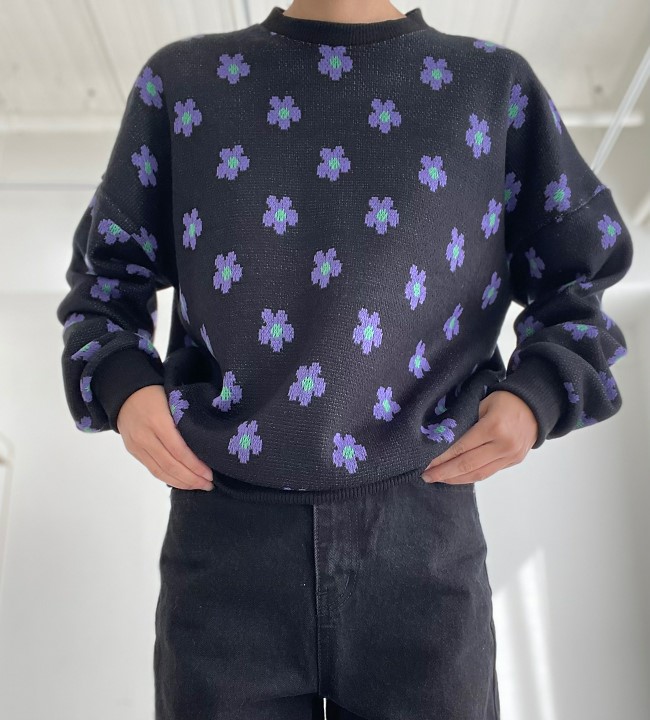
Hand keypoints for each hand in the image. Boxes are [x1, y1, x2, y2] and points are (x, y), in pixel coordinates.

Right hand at [116, 385, 213, 490]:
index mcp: (158, 421)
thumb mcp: (173, 401)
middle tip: (208, 485)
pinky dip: (168, 479)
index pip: (179, 451)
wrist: (125, 394)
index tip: (210, 474)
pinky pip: (152, 470)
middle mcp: (145, 437)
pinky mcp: (134, 452)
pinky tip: (181, 482)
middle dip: (191, 479)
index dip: (195, 466)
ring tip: (198, 486)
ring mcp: (137, 446)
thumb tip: (206, 443)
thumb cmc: (156, 394)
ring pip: (160, 471)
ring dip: (181, 483)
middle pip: (170, 465)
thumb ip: (185, 421)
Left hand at [420, 390, 538, 485]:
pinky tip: (457, 476)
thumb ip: (465, 422)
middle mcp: (504, 445)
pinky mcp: (514, 462)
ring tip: (438, 479)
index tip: (424, 463)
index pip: (461, 447)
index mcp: (494, 427)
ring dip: (456, 479)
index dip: (441, 458)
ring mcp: (511, 456)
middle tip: (426, 476)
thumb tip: (440, 440)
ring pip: (478, 474)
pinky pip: (488, 473)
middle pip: (468, 465)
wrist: (536, 405)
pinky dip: (470, 476)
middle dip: (444, 473)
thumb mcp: (482, 404)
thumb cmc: (505, 400)